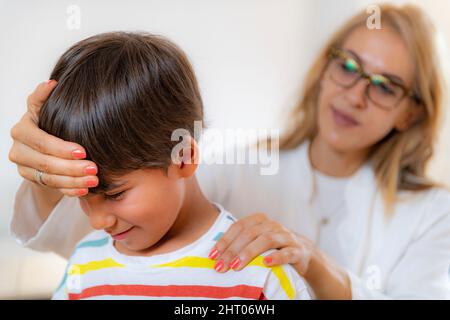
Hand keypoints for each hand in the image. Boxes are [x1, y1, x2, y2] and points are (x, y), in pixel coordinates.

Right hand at [8, 80, 98, 196]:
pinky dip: (70, 189)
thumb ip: (44, 97)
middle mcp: (18, 150)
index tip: (84, 151)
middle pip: (46, 163)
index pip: (42, 142)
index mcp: (22, 130)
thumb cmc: (50, 121)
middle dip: (72, 167)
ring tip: (94, 180)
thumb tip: (51, 83)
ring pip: (49, 178)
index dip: (62, 148)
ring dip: (74, 181)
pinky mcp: (32, 180)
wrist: (45, 142)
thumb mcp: (45, 108)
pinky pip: (52, 188)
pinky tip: (85, 189)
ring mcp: (24, 167)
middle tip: (94, 169)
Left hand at [208, 212, 314, 274]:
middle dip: (233, 250)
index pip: (239, 226)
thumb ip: (239, 242)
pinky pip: (287, 253)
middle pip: (249, 234)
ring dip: (249, 253)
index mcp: (260, 220)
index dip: (225, 240)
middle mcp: (273, 225)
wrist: (302, 253)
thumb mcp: (256, 241)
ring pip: (266, 240)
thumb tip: (214, 254)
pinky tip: (266, 263)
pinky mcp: (297, 251)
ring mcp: (286, 236)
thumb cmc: (272, 248)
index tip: (213, 256)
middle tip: (221, 266)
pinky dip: (276, 257)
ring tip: (236, 266)